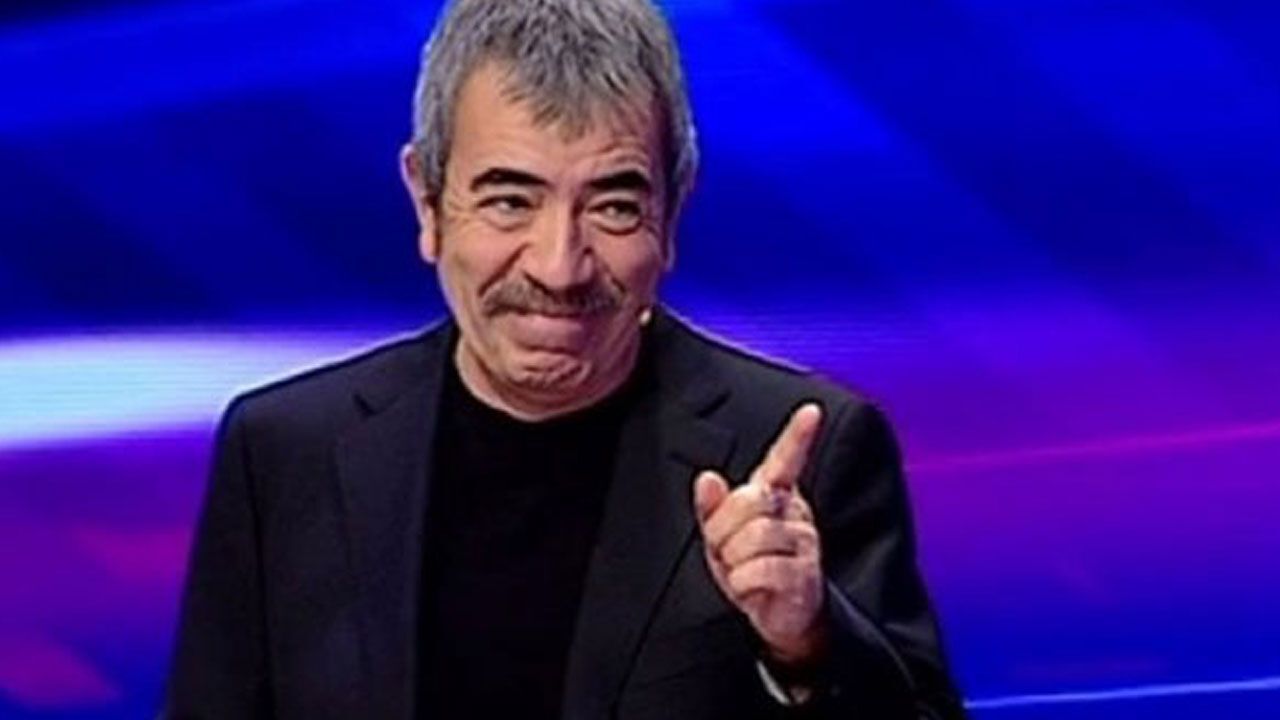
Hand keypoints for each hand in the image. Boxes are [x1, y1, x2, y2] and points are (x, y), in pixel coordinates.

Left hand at [693, 403, 826, 665]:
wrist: (780, 618)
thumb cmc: (751, 570)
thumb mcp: (722, 539)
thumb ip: (713, 508)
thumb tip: (707, 477)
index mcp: (777, 496)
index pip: (785, 460)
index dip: (798, 435)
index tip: (811, 410)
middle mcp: (795, 514)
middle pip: (747, 502)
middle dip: (723, 532)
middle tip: (729, 554)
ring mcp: (804, 543)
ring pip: (751, 538)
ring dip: (733, 563)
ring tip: (744, 573)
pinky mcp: (804, 574)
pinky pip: (758, 571)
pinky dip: (743, 585)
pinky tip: (753, 590)